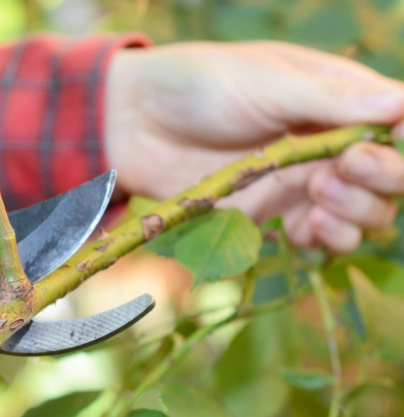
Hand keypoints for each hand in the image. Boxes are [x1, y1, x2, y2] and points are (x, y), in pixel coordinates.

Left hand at [105, 41, 403, 252]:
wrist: (134, 123)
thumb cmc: (199, 86)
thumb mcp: (268, 81)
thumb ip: (331, 99)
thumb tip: (403, 104)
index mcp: (335, 97)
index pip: (395, 124)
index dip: (397, 143)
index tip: (376, 148)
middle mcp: (326, 142)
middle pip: (388, 175)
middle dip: (382, 178)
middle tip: (345, 169)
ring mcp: (300, 181)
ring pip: (362, 212)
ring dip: (357, 212)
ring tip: (318, 193)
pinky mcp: (270, 214)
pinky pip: (318, 237)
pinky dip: (326, 238)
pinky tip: (309, 227)